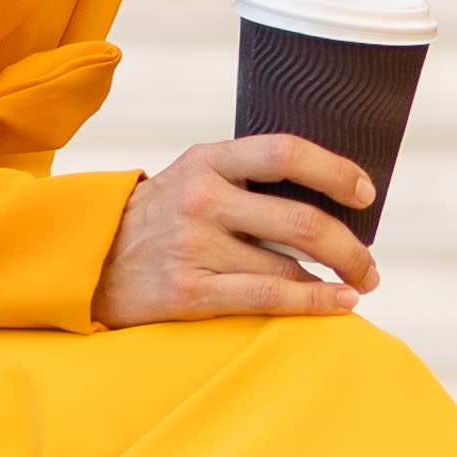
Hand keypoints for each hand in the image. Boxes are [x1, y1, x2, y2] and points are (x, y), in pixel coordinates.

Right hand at [94, 132, 377, 323]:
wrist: (87, 262)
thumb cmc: (158, 220)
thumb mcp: (192, 177)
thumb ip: (246, 177)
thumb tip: (327, 194)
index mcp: (207, 160)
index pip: (285, 152)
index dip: (335, 171)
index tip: (366, 193)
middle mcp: (201, 198)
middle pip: (299, 219)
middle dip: (349, 246)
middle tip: (369, 264)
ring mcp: (193, 246)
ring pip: (288, 264)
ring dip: (337, 279)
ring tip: (357, 287)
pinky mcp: (187, 291)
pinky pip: (268, 297)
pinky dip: (314, 302)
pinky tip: (338, 304)